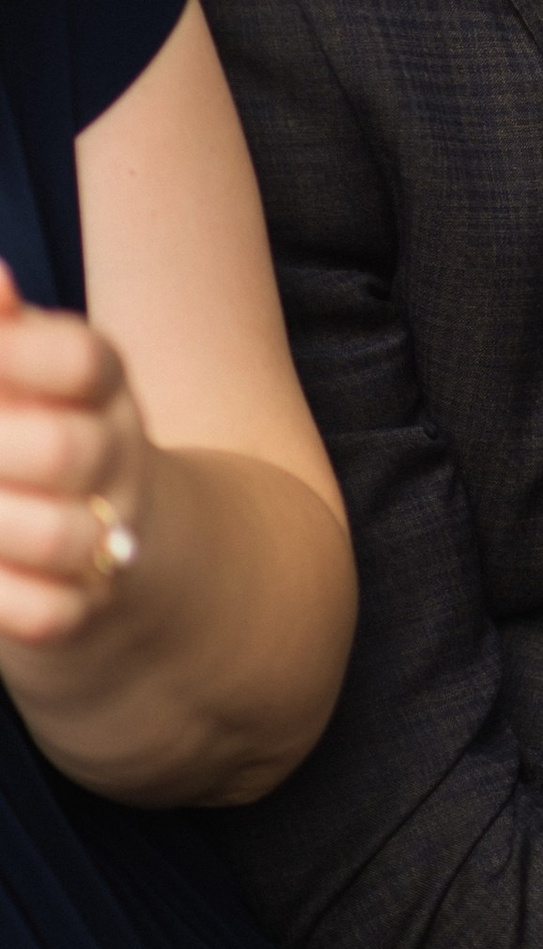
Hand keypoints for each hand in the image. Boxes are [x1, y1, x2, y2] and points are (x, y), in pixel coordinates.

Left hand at [0, 264, 151, 650]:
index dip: (18, 356)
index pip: (84, 363)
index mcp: (102, 392)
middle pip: (69, 452)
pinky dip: (3, 600)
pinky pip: (49, 615)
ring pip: (60, 538)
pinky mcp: (84, 611)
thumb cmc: (46, 440)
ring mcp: (105, 539)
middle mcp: (113, 462)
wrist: (124, 553)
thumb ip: (9, 333)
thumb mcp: (35, 378)